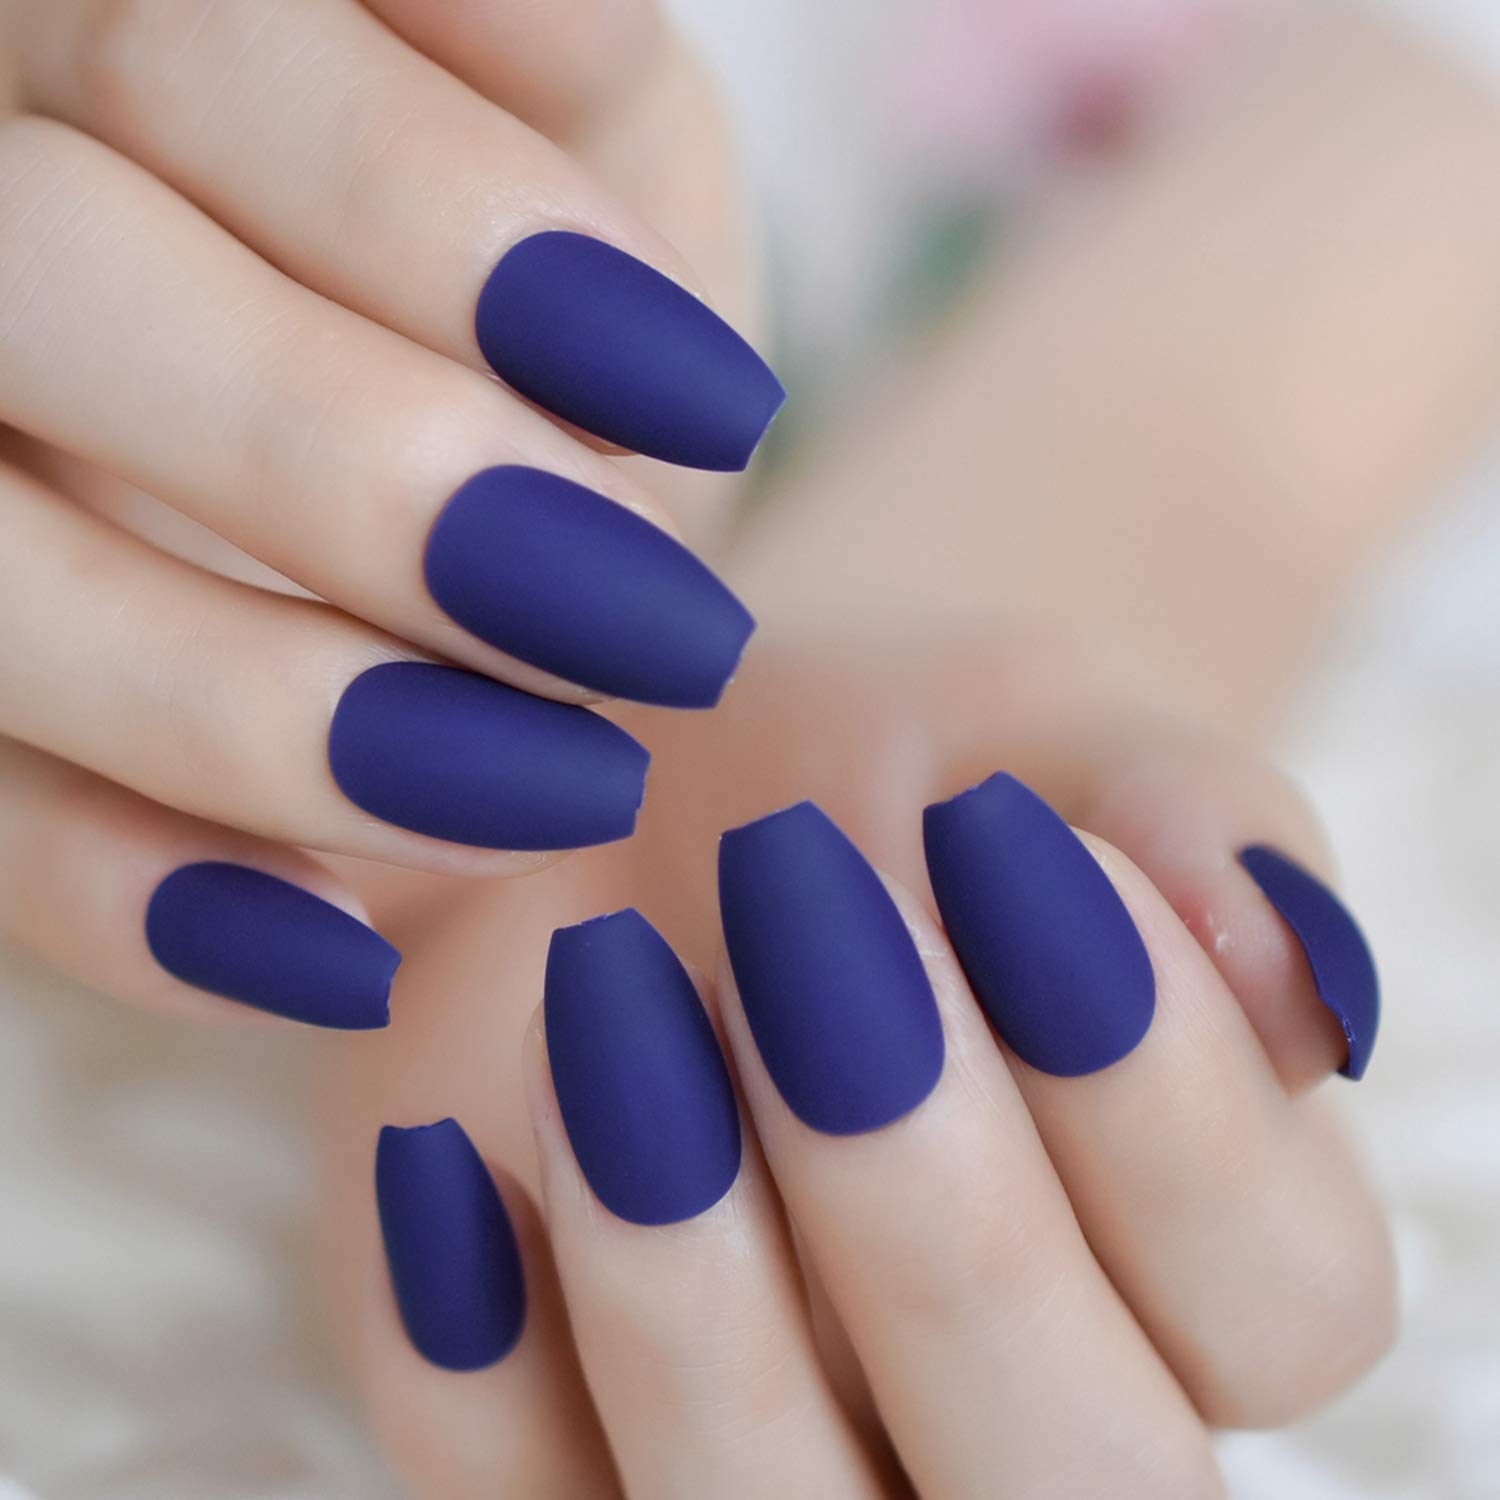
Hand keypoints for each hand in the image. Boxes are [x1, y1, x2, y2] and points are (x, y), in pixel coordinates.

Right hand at [0, 0, 774, 1024]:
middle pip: (46, 277)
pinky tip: (343, 947)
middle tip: (640, 624)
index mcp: (138, 25)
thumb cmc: (548, 266)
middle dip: (357, 473)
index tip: (713, 407)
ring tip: (547, 788)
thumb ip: (549, 52)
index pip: (202, 50)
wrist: (493, 434)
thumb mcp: (591, 126)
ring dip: (270, 712)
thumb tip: (548, 9)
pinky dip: (139, 900)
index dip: (451, 234)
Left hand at [323, 625, 1393, 1497]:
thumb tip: (1284, 962)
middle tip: (809, 913)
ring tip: (611, 991)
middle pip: (1070, 1485)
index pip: (1283, 1303)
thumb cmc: (896, 760)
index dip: (1163, 1091)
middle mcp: (1013, 1413)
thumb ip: (1191, 814)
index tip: (1009, 844)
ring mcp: (783, 1464)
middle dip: (937, 1211)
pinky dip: (472, 1346)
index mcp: (1201, 1259)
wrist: (675, 782)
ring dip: (693, 1286)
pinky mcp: (558, 1453)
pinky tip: (454, 1141)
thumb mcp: (1047, 724)